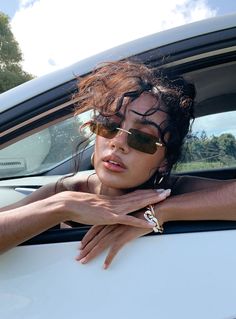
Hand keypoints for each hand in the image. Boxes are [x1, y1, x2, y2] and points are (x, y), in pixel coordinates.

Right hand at [53, 188, 169, 227]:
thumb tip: (111, 210)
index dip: (148, 191)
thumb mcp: (98, 206)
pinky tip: (150, 223)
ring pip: (137, 204)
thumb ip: (107, 208)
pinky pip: (128, 220)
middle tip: (168, 190)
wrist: (70, 204)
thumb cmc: (82, 206)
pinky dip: (140, 221)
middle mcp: (117, 202)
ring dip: (151, 201)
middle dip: (155, 194)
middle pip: (140, 196)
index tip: (158, 189)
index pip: (135, 194)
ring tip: (164, 198)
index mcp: (115, 200)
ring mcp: (115, 209)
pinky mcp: (110, 218)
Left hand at [76, 211, 158, 268]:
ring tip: (85, 262)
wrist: (153, 210)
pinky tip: (105, 266)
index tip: (81, 246)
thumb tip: (114, 227)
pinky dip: (109, 258)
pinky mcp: (125, 236)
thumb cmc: (142, 212)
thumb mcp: (126, 215)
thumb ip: (119, 221)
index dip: (87, 238)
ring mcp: (118, 230)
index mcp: (111, 218)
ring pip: (101, 244)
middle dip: (85, 249)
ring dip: (92, 254)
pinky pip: (114, 249)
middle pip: (95, 238)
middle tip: (78, 258)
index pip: (95, 229)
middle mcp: (112, 224)